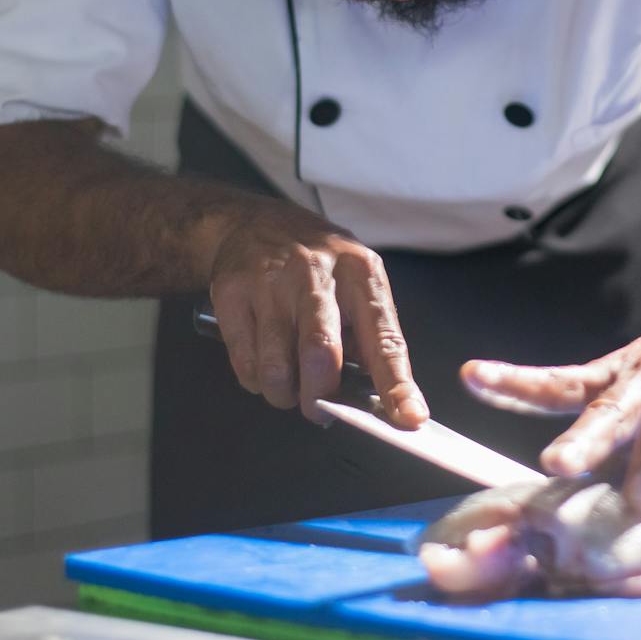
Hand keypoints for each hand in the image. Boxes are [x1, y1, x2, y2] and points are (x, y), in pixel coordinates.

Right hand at [207, 200, 427, 427]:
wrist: (251, 221)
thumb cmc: (315, 262)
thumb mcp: (354, 279)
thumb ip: (367, 332)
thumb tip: (376, 395)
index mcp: (359, 271)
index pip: (384, 337)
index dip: (396, 384)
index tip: (409, 418)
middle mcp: (315, 272)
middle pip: (321, 352)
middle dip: (321, 397)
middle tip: (321, 410)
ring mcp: (269, 281)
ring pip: (277, 367)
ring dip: (285, 394)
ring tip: (290, 386)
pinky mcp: (231, 294)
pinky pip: (246, 363)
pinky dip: (258, 380)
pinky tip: (266, 364)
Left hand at [459, 299, 640, 512]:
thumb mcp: (633, 393)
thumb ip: (606, 438)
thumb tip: (569, 492)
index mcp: (612, 378)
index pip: (556, 382)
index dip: (513, 381)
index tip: (470, 375)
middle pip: (607, 408)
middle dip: (582, 439)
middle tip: (556, 465)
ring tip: (639, 499)